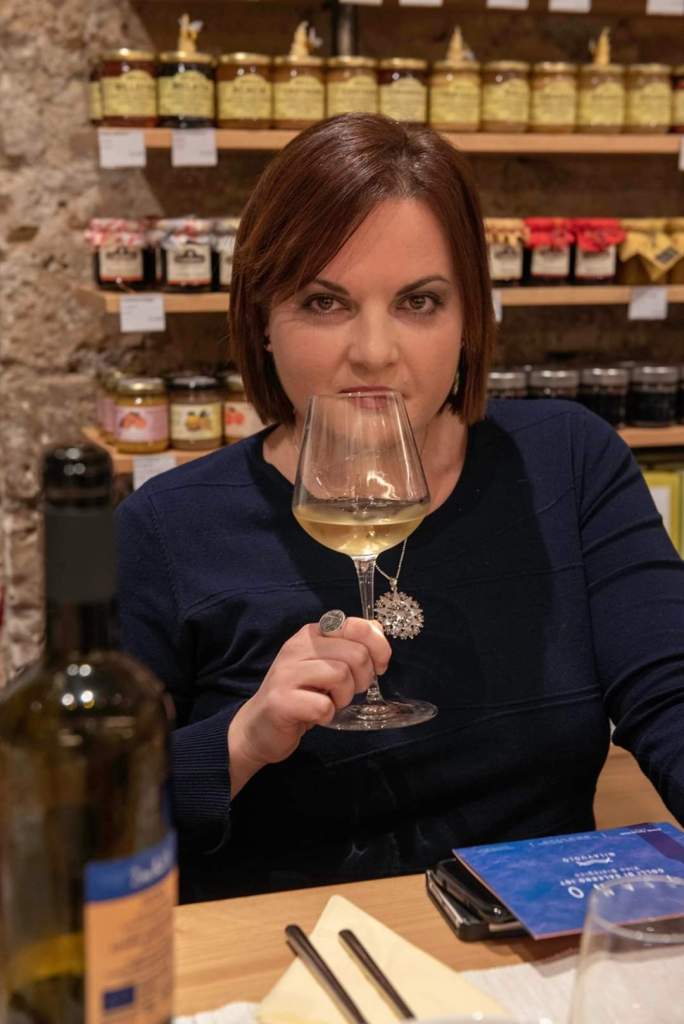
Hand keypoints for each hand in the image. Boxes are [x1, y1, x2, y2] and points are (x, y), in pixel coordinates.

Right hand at [228, 617, 390, 794]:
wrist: (260, 725)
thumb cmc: (301, 693)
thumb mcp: (326, 662)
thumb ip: (350, 644)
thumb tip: (377, 630)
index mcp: (311, 633)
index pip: (356, 626)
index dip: (378, 647)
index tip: (378, 666)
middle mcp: (297, 647)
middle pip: (356, 653)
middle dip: (363, 678)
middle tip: (348, 690)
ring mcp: (287, 673)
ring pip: (341, 675)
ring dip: (345, 697)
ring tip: (332, 702)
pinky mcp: (281, 701)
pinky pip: (323, 706)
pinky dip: (328, 715)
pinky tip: (318, 716)